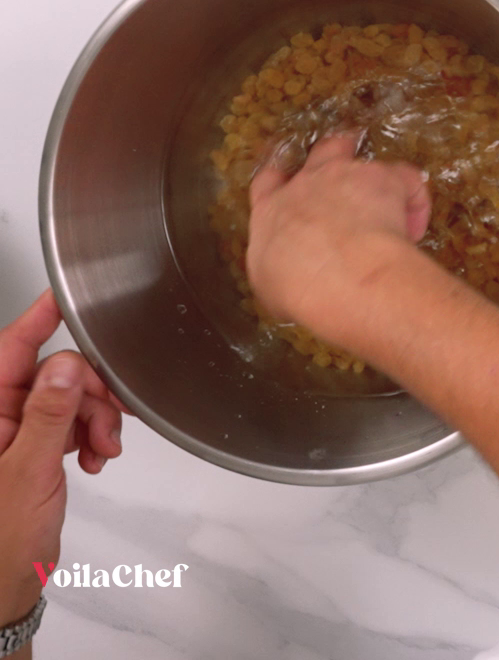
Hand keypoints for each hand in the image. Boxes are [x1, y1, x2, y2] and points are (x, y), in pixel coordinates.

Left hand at [0, 291, 126, 622]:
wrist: (5, 585)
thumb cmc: (0, 539)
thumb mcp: (28, 472)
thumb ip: (48, 416)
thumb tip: (64, 365)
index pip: (12, 348)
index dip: (40, 318)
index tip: (66, 294)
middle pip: (53, 372)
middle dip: (88, 393)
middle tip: (106, 422)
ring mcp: (14, 432)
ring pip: (69, 397)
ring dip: (95, 418)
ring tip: (103, 450)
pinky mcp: (33, 447)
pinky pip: (70, 422)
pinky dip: (90, 435)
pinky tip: (94, 458)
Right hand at [247, 133, 431, 343]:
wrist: (338, 274)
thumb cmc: (297, 287)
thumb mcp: (269, 284)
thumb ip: (276, 268)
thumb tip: (287, 277)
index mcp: (272, 210)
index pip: (269, 183)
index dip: (282, 181)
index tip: (291, 186)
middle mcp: (308, 184)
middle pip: (321, 153)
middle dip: (336, 155)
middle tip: (351, 175)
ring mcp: (347, 175)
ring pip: (367, 161)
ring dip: (379, 178)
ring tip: (392, 205)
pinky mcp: (383, 177)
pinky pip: (407, 178)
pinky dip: (414, 199)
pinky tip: (415, 226)